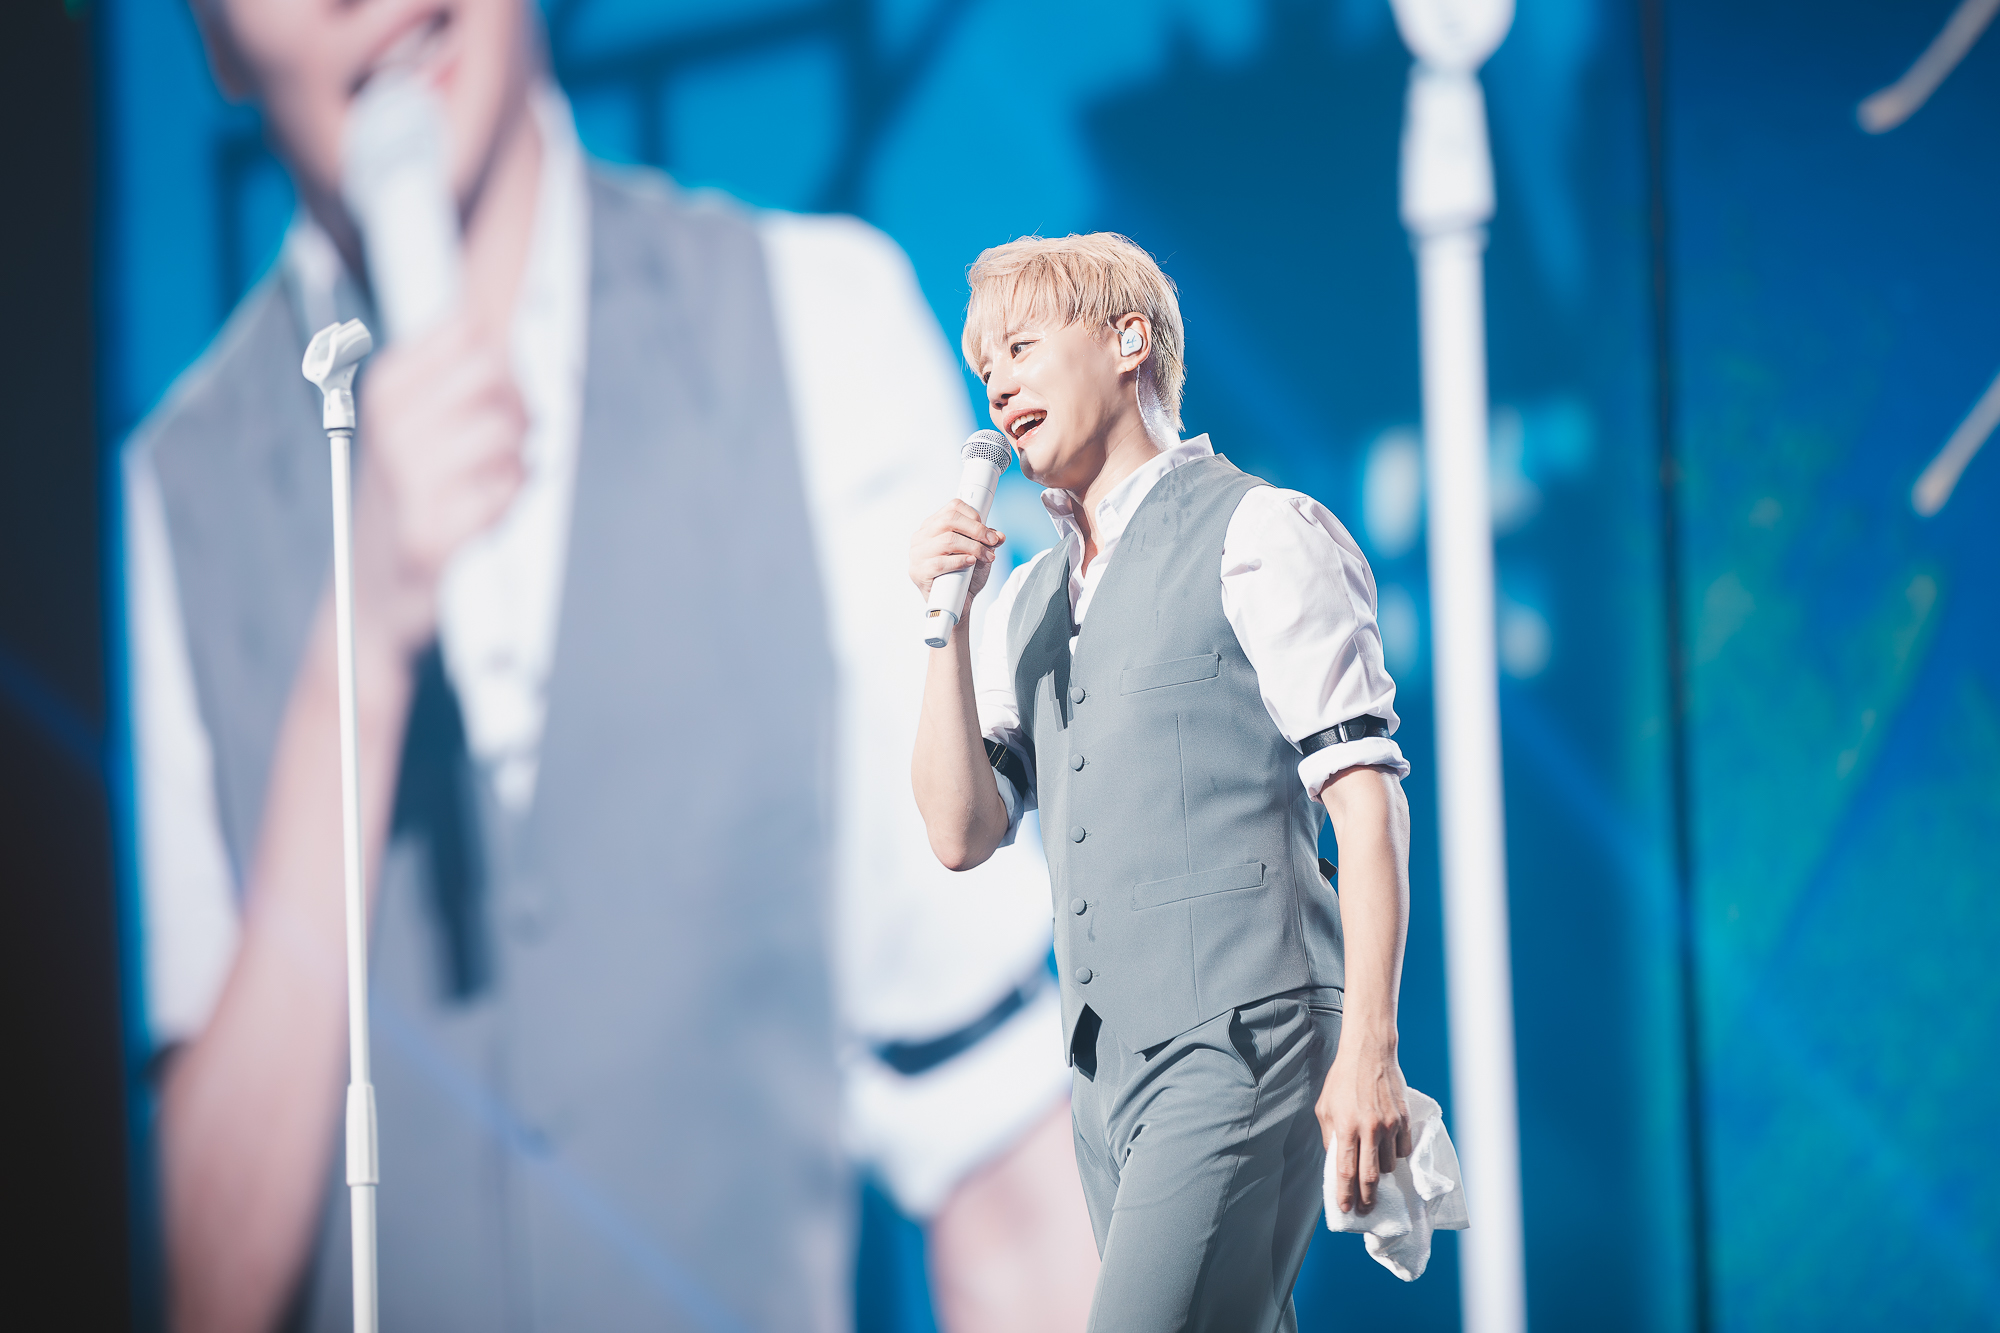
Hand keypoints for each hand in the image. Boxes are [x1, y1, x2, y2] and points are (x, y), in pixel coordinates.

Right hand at [349, 316, 526, 661]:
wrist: (372, 591)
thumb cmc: (410, 492)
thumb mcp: (417, 415)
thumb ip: (464, 357)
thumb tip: (514, 261)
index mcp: (387, 386)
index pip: (470, 326)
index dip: (508, 346)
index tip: (504, 371)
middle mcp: (391, 425)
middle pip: (499, 373)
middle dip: (520, 402)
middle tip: (508, 434)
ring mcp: (408, 480)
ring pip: (509, 433)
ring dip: (519, 456)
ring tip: (494, 475)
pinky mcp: (429, 534)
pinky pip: (508, 491)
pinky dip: (511, 498)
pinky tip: (484, 507)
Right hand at [909, 500, 1003, 601]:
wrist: (957, 605)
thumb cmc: (964, 577)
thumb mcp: (980, 555)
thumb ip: (987, 542)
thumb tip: (999, 536)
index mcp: (933, 526)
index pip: (952, 508)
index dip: (974, 516)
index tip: (988, 531)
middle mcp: (921, 537)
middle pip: (949, 520)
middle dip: (976, 530)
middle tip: (991, 542)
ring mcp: (917, 555)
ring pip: (947, 540)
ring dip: (973, 548)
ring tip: (985, 557)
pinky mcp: (918, 572)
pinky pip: (940, 562)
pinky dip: (960, 561)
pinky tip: (971, 563)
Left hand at [1317, 1025, 1412, 1213]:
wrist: (1370, 1053)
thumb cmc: (1342, 1080)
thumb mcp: (1325, 1108)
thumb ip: (1330, 1137)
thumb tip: (1336, 1163)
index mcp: (1346, 1127)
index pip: (1345, 1171)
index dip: (1345, 1194)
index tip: (1346, 1209)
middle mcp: (1370, 1129)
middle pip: (1370, 1176)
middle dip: (1367, 1198)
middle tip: (1365, 1209)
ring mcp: (1390, 1125)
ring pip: (1389, 1166)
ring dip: (1380, 1173)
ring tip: (1372, 1170)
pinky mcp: (1404, 1120)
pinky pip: (1402, 1151)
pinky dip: (1395, 1156)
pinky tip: (1386, 1150)